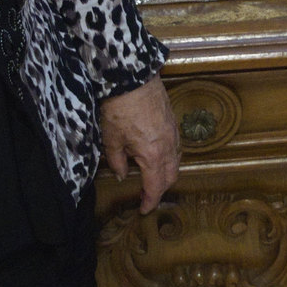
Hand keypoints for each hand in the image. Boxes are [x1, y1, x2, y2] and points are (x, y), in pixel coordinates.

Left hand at [99, 76, 179, 212]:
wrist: (132, 77)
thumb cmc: (120, 108)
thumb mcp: (111, 139)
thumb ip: (117, 161)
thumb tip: (122, 175)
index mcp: (153, 155)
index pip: (155, 186)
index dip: (150, 201)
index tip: (144, 210)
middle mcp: (168, 146)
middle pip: (171, 176)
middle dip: (160, 190)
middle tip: (147, 196)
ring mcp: (173, 132)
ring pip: (176, 161)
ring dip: (166, 173)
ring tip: (153, 177)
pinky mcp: (173, 121)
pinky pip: (176, 147)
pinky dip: (169, 157)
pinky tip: (158, 155)